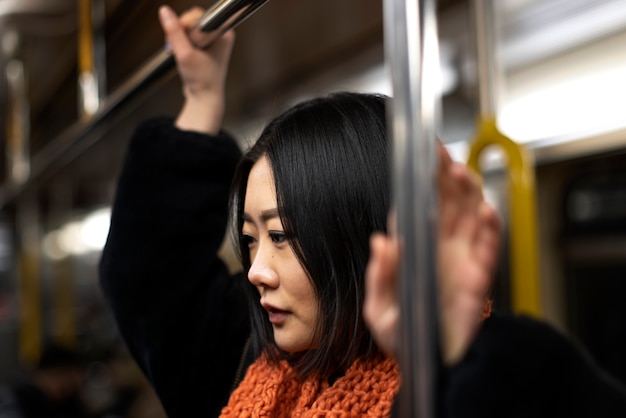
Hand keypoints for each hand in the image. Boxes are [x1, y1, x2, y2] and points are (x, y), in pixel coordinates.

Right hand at [158, 5, 235, 133]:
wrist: (204, 98)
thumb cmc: (202, 80)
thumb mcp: (185, 54)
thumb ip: (174, 31)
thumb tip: (165, 12)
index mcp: (223, 33)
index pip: (199, 15)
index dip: (186, 25)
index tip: (183, 39)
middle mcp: (220, 34)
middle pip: (192, 20)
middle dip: (180, 33)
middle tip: (179, 48)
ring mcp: (212, 40)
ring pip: (187, 28)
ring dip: (179, 39)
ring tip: (180, 53)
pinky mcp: (204, 46)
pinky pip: (187, 36)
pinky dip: (181, 44)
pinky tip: (182, 55)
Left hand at [364, 145, 500, 364]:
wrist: (430, 365)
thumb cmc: (403, 336)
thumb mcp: (380, 312)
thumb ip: (380, 277)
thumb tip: (380, 242)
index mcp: (410, 249)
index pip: (413, 206)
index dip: (419, 180)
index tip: (420, 155)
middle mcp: (436, 247)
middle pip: (444, 203)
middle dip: (444, 177)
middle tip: (442, 156)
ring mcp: (460, 259)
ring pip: (467, 216)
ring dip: (467, 193)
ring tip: (461, 175)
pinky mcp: (479, 276)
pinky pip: (487, 248)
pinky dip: (489, 229)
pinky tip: (485, 211)